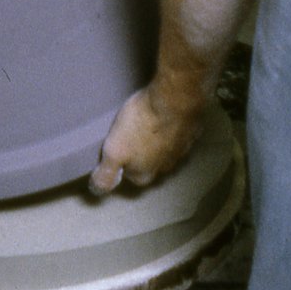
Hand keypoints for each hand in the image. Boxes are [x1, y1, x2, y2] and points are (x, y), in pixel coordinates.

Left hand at [89, 80, 206, 194]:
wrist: (175, 99)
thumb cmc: (141, 123)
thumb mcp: (114, 149)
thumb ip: (106, 173)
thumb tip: (98, 190)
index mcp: (145, 174)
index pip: (129, 174)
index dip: (122, 158)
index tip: (118, 143)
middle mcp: (165, 168)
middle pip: (148, 163)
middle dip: (141, 150)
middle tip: (132, 130)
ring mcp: (181, 151)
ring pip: (165, 150)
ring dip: (158, 140)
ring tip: (148, 120)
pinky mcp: (192, 133)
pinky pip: (179, 134)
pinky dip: (172, 128)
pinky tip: (165, 113)